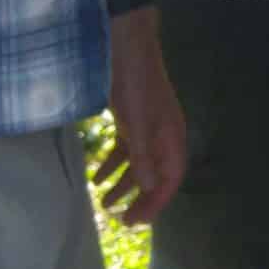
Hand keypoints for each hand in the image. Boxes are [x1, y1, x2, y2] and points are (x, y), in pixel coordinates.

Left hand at [96, 14, 185, 225]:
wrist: (126, 46)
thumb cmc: (135, 84)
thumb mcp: (137, 123)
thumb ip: (142, 156)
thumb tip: (147, 187)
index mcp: (171, 138)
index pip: (169, 180)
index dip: (154, 203)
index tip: (134, 222)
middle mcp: (163, 137)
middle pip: (154, 176)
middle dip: (138, 199)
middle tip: (120, 220)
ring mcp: (147, 128)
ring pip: (138, 165)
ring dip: (123, 184)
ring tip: (103, 202)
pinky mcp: (131, 120)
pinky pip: (125, 150)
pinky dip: (113, 164)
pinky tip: (96, 175)